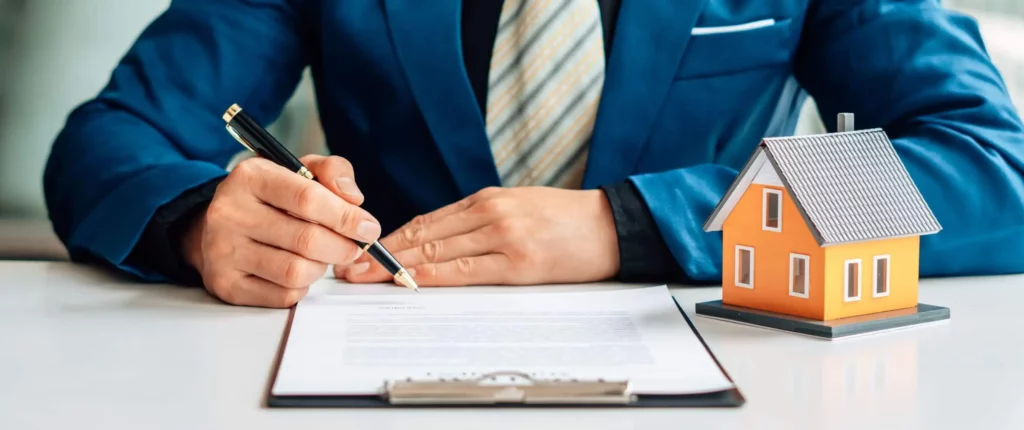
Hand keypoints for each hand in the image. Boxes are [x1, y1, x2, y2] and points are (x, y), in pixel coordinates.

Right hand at [182, 155, 379, 306]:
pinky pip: (283, 295)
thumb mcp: (298, 171)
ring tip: (320, 257)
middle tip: (352, 248)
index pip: (309, 199)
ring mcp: (224, 251)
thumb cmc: (269, 197)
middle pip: (307, 240)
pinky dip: (302, 287)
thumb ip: (332, 172)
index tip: (368, 228)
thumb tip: (354, 199)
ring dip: (321, 268)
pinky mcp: (226, 284)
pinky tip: (298, 270)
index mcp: (250, 177)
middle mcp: (230, 212)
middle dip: (342, 248)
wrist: (219, 224)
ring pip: (296, 272)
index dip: (347, 218)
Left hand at [338, 186, 619, 286]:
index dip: (391, 239)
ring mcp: (503, 234)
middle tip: (350, 268)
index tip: (364, 253)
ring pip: (438, 252)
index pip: (427, 221)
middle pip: (424, 235)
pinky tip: (411, 282)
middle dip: (383, 254)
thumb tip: (440, 244)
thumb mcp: (520, 209)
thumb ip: (482, 222)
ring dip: (398, 268)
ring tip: (369, 279)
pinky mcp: (519, 260)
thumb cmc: (568, 222)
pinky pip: (465, 270)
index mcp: (488, 200)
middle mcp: (490, 212)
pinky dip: (433, 276)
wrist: (613, 225)